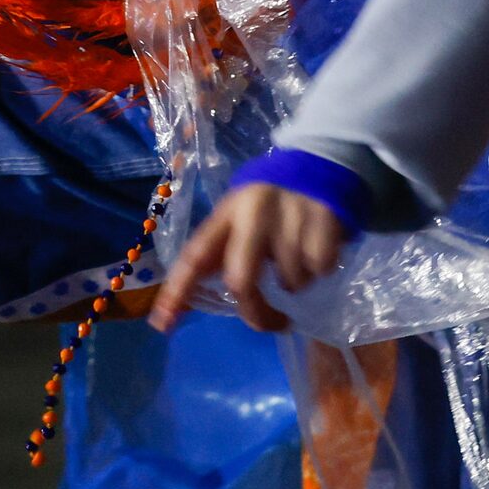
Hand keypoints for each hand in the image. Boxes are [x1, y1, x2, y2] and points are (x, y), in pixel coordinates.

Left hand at [150, 184, 348, 333]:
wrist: (318, 164)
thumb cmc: (270, 207)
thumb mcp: (240, 220)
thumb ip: (221, 255)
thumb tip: (189, 305)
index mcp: (226, 214)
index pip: (195, 256)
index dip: (177, 291)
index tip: (163, 325)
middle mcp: (253, 212)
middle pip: (243, 280)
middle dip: (256, 312)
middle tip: (271, 321)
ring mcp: (290, 215)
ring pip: (290, 280)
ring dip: (295, 283)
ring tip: (298, 261)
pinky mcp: (324, 218)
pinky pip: (320, 269)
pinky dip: (320, 270)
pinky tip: (317, 250)